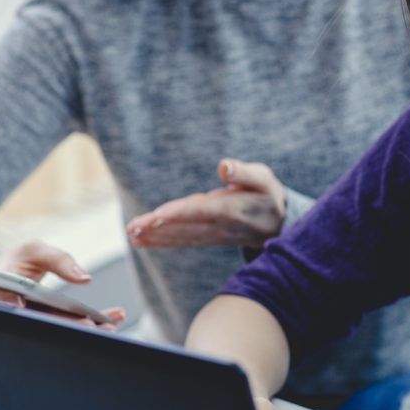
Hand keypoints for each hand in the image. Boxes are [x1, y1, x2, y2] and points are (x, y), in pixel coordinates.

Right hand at [0, 240, 126, 330]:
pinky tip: (112, 320)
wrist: (11, 271)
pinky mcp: (45, 325)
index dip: (37, 316)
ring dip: (84, 330)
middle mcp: (12, 313)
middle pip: (40, 324)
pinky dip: (90, 324)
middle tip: (93, 326)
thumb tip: (83, 277)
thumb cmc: (20, 259)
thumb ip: (58, 260)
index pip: (16, 308)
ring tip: (111, 326)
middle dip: (68, 327)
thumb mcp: (35, 250)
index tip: (56, 316)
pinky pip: (67, 327)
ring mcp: (29, 322)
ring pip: (56, 330)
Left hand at [126, 159, 285, 248]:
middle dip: (158, 228)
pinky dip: (162, 242)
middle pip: (185, 227)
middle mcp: (220, 226)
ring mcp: (213, 235)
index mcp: (234, 209)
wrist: (279, 225)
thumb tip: (223, 166)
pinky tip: (141, 241)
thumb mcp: (263, 178)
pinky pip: (182, 242)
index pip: (203, 211)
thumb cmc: (268, 194)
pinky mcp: (207, 239)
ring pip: (181, 237)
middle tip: (132, 228)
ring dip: (155, 237)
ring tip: (130, 234)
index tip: (158, 215)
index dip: (180, 213)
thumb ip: (244, 172)